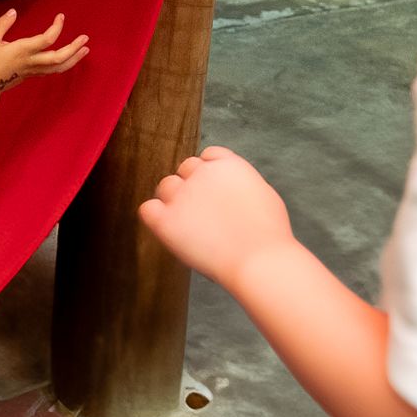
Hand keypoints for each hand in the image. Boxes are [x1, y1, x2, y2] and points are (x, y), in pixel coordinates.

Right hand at [0, 9, 88, 92]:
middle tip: (85, 38)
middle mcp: (31, 61)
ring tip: (85, 49)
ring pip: (59, 67)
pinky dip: (65, 64)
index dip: (57, 28)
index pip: (46, 40)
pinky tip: (71, 58)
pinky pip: (53, 71)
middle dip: (73, 48)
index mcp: (22, 50)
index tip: (61, 17)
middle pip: (58, 57)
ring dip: (74, 58)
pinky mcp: (33, 74)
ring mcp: (33, 70)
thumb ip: (2, 24)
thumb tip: (13, 11)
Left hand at [139, 146, 295, 288]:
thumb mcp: (262, 194)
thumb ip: (239, 183)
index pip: (207, 155)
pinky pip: (147, 209)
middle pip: (186, 169)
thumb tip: (227, 186)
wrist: (259, 261)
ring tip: (190, 225)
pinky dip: (154, 217)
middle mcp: (202, 174)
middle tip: (204, 213)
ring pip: (165, 186)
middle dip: (193, 187)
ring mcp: (182, 195)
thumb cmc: (268, 235)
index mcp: (227, 164)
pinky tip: (170, 230)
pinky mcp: (166, 220)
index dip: (210, 173)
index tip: (215, 192)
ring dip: (173, 200)